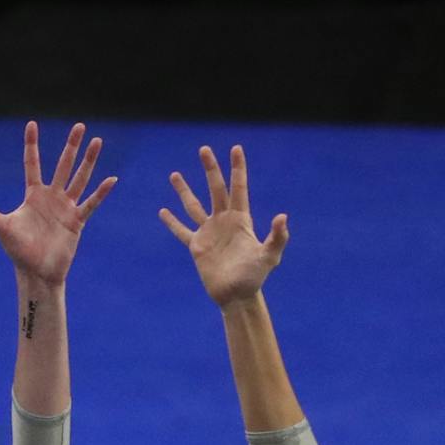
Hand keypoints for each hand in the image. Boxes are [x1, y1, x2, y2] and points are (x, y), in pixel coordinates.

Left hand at [0, 121, 116, 288]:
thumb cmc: (18, 251)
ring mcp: (66, 208)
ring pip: (79, 179)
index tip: (32, 124)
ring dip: (89, 161)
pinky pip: (91, 203)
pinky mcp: (77, 221)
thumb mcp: (0, 226)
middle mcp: (51, 197)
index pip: (32, 163)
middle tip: (80, 126)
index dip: (32, 145)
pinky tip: (112, 179)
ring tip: (97, 141)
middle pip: (63, 165)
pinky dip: (101, 193)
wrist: (36, 273)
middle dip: (71, 146)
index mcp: (33, 195)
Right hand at [160, 145, 290, 306]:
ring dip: (184, 190)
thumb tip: (282, 216)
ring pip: (193, 205)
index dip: (238, 168)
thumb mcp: (270, 256)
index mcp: (241, 219)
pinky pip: (182, 231)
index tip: (236, 149)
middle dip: (210, 169)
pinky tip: (162, 211)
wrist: (236, 295)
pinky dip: (172, 222)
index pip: (239, 188)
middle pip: (216, 189)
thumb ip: (277, 237)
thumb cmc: (255, 277)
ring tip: (174, 174)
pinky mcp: (197, 246)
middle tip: (204, 149)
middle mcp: (224, 221)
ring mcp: (209, 232)